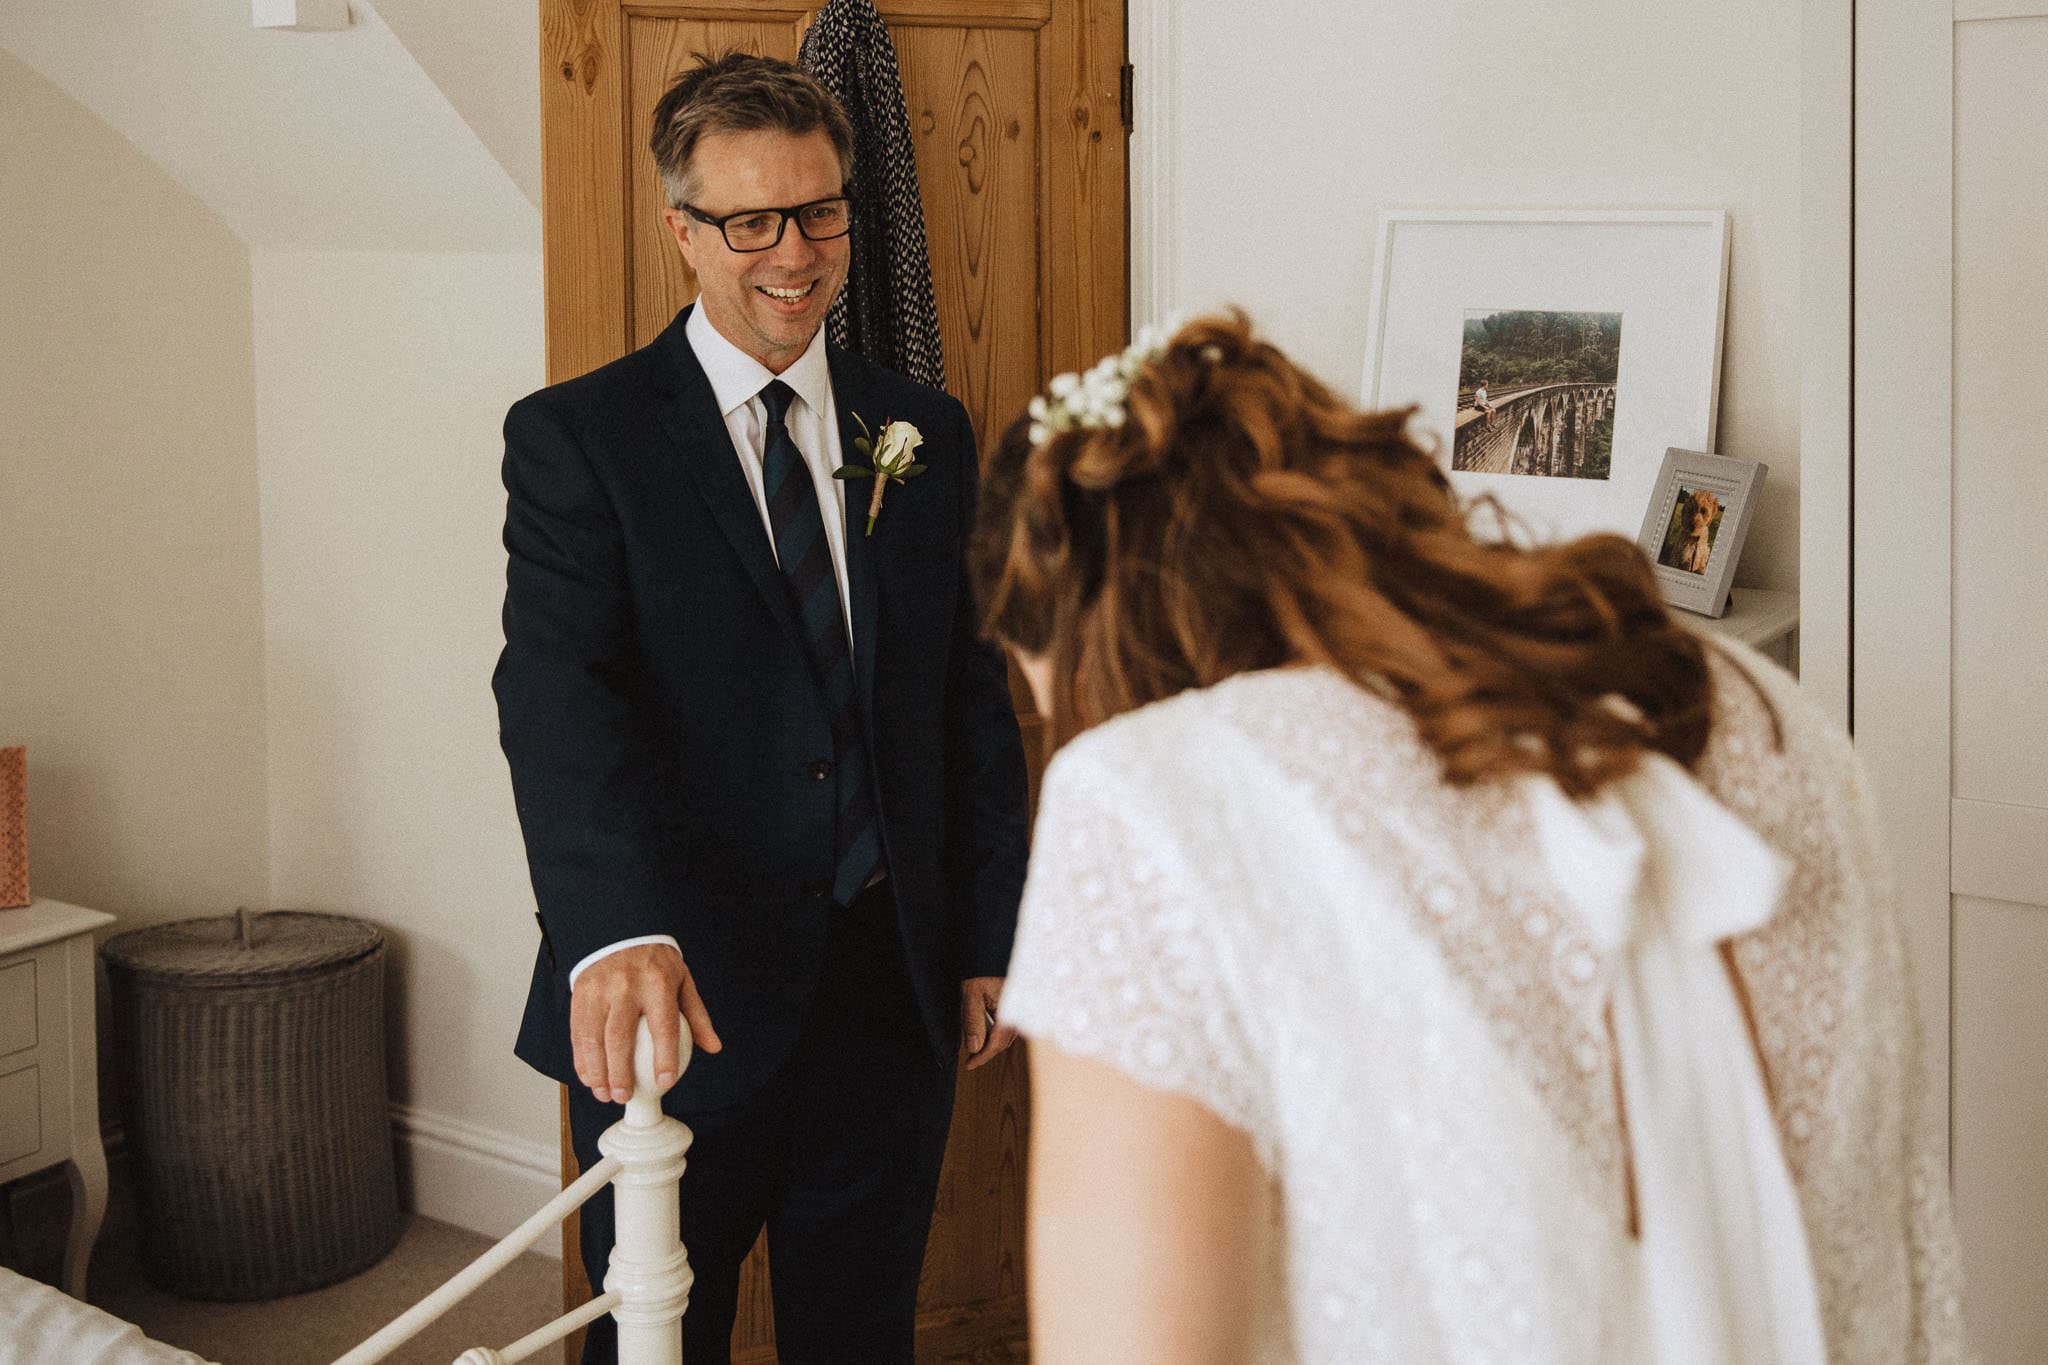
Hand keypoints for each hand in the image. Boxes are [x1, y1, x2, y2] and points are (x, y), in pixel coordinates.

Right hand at [570, 943, 721, 1102]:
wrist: (620, 930)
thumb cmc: (655, 963)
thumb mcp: (682, 980)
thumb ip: (696, 1015)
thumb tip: (713, 1047)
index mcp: (657, 982)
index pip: (662, 1025)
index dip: (664, 1057)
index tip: (665, 1082)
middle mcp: (626, 985)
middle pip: (620, 1037)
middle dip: (620, 1072)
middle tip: (624, 1096)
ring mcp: (599, 989)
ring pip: (593, 1038)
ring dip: (596, 1071)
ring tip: (604, 1094)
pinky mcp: (579, 993)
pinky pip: (577, 1032)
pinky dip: (580, 1059)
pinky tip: (588, 1077)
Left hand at [961, 975, 1018, 1070]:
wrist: (992, 949)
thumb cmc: (983, 969)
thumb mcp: (972, 994)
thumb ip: (973, 1022)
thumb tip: (974, 1048)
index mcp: (1010, 1012)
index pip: (996, 1044)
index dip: (982, 1057)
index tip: (968, 1065)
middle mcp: (1019, 1012)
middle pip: (1003, 1041)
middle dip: (986, 1052)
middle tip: (970, 1058)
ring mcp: (1020, 1008)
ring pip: (1007, 1034)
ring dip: (991, 1043)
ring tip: (976, 1046)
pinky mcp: (1017, 1004)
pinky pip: (1009, 1025)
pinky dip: (996, 1032)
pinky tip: (986, 1031)